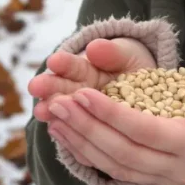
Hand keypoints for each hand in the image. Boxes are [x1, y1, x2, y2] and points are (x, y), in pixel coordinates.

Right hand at [28, 38, 155, 123]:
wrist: (149, 94)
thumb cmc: (133, 69)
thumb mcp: (127, 56)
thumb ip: (112, 53)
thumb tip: (94, 48)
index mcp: (85, 70)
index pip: (71, 66)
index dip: (63, 64)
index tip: (54, 61)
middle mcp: (78, 92)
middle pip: (61, 90)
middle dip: (49, 87)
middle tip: (35, 87)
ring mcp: (82, 115)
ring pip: (65, 113)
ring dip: (52, 111)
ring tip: (41, 111)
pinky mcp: (89, 135)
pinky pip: (77, 137)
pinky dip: (69, 135)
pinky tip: (57, 131)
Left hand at [45, 75, 184, 184]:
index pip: (147, 132)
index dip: (113, 115)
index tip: (84, 92)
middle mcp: (181, 169)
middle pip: (124, 152)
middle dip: (87, 127)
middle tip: (58, 102)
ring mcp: (168, 178)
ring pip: (116, 166)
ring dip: (82, 142)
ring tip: (54, 116)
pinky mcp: (158, 177)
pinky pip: (117, 171)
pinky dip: (89, 154)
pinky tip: (67, 134)